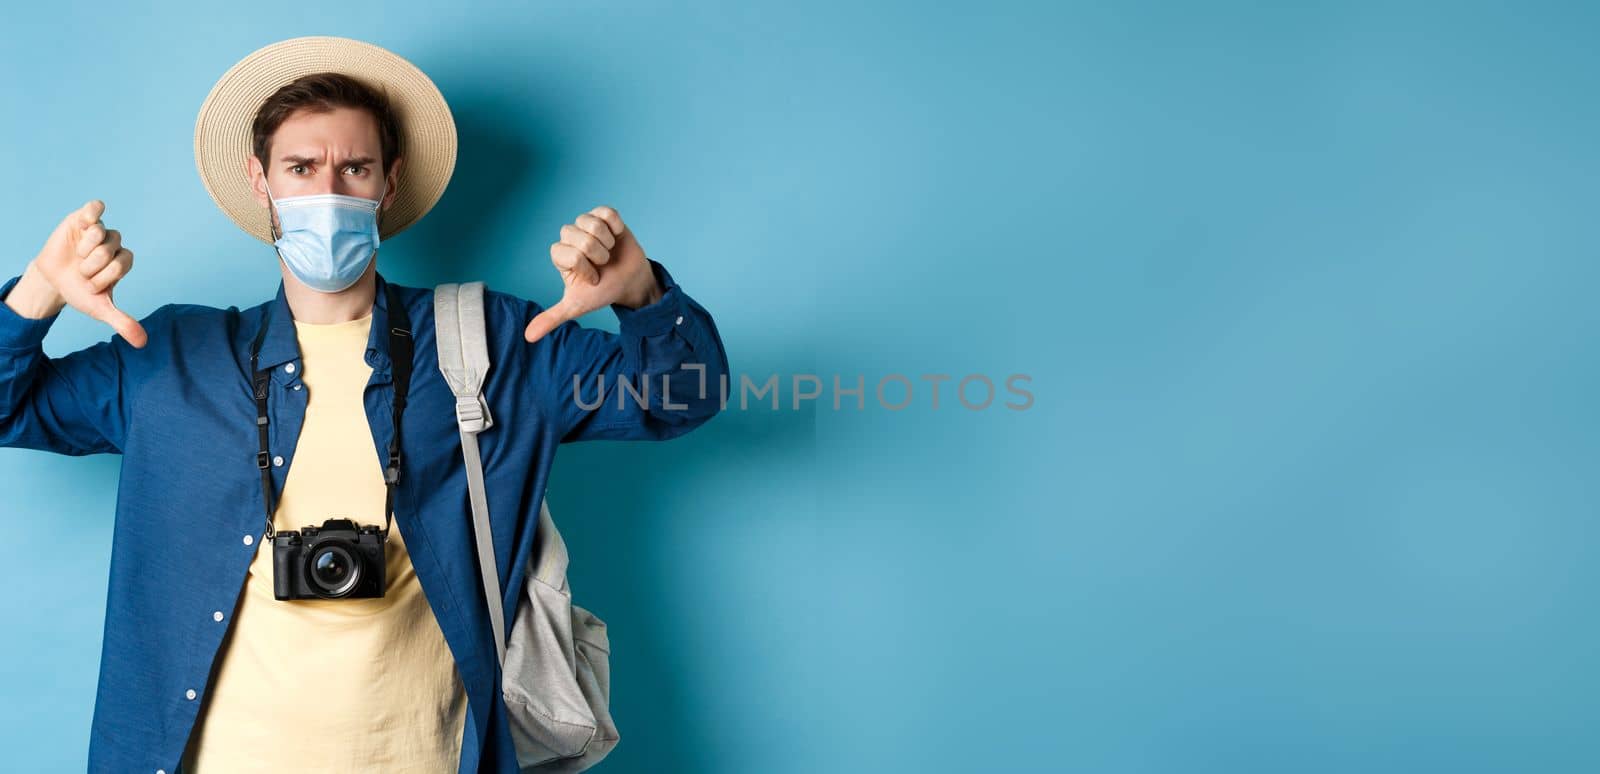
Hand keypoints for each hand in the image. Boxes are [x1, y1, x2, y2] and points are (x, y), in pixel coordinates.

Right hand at [30, 199, 147, 347]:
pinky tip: (86, 221)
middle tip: (82, 271)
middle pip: (110, 249)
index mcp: (123, 261)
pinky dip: (93, 212)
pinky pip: (94, 208)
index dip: (105, 276)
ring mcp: (99, 231)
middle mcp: (114, 244)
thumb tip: (143, 342)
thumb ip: (122, 322)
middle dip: (91, 266)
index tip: (93, 285)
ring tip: (76, 256)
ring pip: (99, 233)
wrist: (53, 281)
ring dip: (83, 249)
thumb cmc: (80, 292)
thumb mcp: (100, 309)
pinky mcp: (82, 220)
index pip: (123, 263)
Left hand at [524, 205, 663, 343]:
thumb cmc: (603, 291)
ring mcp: (586, 224)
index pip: (569, 255)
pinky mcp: (604, 215)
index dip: (586, 269)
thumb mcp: (576, 306)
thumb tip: (528, 337)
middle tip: (602, 264)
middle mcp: (569, 237)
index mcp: (560, 255)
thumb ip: (552, 317)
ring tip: (609, 252)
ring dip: (608, 243)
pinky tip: (616, 237)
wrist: (630, 282)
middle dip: (598, 256)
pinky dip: (616, 228)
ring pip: (593, 225)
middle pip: (582, 239)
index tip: (592, 278)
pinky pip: (608, 214)